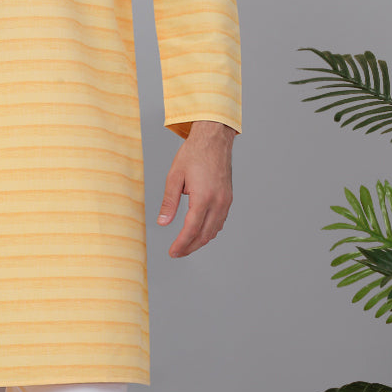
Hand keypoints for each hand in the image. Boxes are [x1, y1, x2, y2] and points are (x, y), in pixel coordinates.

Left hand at [157, 121, 234, 257]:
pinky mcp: (228, 198)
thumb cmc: (194, 154)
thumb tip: (163, 222)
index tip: (172, 252)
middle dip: (190, 247)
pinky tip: (200, 231)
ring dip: (200, 241)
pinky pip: (220, 221)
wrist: (214, 139)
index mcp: (203, 197)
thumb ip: (169, 202)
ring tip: (186, 245)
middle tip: (177, 252)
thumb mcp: (175, 176)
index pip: (191, 229)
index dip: (181, 244)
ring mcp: (226, 201)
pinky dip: (209, 231)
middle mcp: (218, 202)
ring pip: (214, 230)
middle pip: (204, 235)